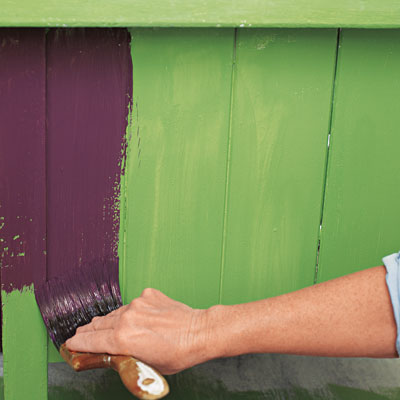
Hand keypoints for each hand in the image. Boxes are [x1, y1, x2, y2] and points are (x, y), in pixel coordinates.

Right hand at [65, 288, 210, 373]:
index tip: (70, 344)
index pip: (89, 340)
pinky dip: (132, 312)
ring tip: (111, 329)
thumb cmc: (177, 353)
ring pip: (115, 314)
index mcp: (122, 339)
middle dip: (89, 332)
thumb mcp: (145, 365)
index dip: (77, 343)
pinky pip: (132, 304)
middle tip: (83, 336)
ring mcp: (137, 303)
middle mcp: (126, 317)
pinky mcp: (147, 295)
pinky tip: (140, 320)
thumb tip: (109, 353)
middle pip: (98, 324)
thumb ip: (122, 356)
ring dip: (110, 322)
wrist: (199, 332)